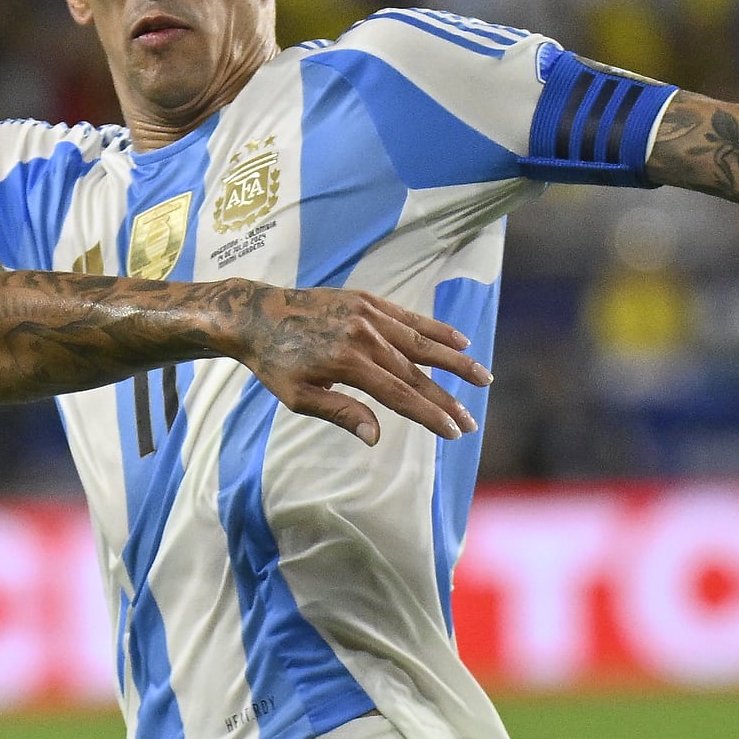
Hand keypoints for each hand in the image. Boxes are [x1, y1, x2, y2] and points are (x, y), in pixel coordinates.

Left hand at [228, 286, 488, 442]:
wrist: (256, 314)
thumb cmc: (274, 363)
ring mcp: (368, 314)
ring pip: (421, 342)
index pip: (399, 394)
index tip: (452, 432)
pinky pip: (408, 317)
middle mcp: (364, 336)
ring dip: (455, 361)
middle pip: (417, 372)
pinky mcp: (367, 300)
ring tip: (482, 379)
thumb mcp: (298, 396)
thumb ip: (340, 412)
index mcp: (348, 363)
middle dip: (447, 399)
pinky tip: (459, 342)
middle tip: (472, 421)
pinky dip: (435, 330)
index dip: (429, 414)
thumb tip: (376, 437)